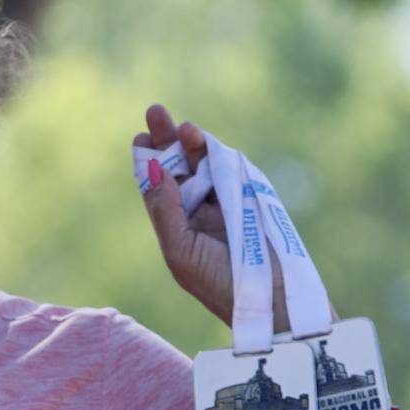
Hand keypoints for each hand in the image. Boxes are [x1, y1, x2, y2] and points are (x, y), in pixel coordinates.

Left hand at [134, 103, 290, 331]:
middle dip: (167, 139)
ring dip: (192, 142)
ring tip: (182, 127)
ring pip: (205, 163)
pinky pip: (231, 168)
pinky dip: (217, 153)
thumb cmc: (219, 283)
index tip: (141, 138)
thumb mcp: (181, 251)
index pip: (159, 187)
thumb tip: (153, 172)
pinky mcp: (251, 196)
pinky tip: (202, 140)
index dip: (149, 161)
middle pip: (180, 167)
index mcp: (178, 226)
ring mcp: (226, 201)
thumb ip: (166, 212)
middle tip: (155, 111)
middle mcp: (199, 210)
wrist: (269, 297)